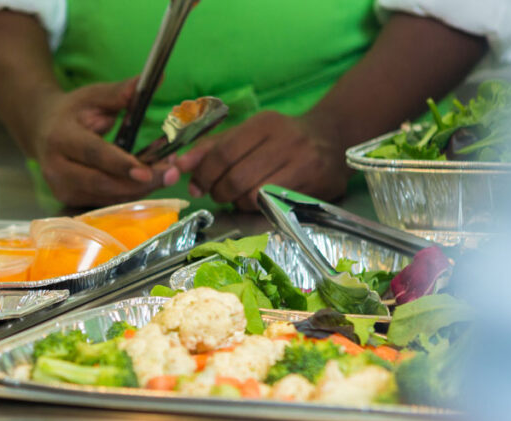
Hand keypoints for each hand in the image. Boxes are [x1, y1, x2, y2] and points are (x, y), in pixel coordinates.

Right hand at [28, 80, 179, 207]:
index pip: (93, 154)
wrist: (42, 130)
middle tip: (171, 174)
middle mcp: (57, 168)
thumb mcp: (93, 96)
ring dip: (140, 190)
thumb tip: (158, 79)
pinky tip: (150, 181)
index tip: (147, 171)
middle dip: (139, 183)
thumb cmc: (72, 112)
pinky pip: (106, 202)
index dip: (120, 164)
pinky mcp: (69, 200)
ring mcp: (61, 189)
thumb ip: (122, 92)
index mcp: (61, 138)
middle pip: (102, 183)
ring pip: (107, 197)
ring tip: (167, 174)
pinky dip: (130, 194)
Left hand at [174, 110, 352, 210]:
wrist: (333, 138)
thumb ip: (210, 148)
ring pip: (251, 195)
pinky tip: (258, 201)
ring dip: (237, 203)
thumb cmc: (280, 139)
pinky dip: (257, 207)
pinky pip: (272, 205)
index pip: (222, 153)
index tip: (196, 186)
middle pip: (234, 178)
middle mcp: (285, 139)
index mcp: (264, 123)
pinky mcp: (314, 183)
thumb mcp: (246, 134)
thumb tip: (176, 166)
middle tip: (219, 194)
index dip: (202, 174)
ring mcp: (302, 161)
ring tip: (240, 196)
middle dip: (218, 192)